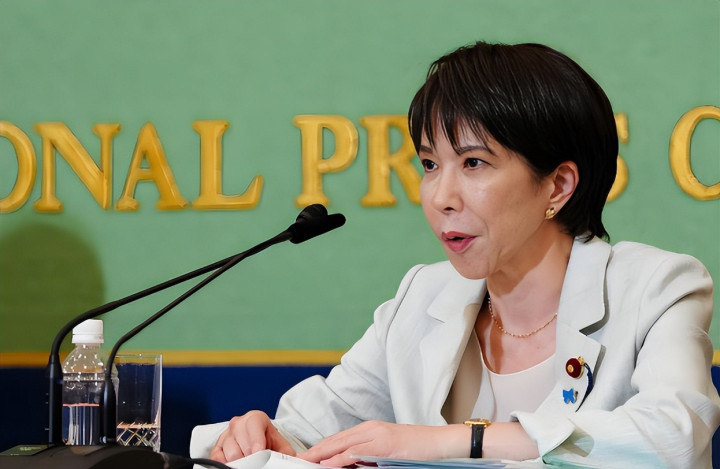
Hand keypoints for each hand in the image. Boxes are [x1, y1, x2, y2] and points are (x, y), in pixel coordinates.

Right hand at [209, 410, 296, 462]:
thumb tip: (298, 462)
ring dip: (240, 462)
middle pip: (241, 443)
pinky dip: (226, 463)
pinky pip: (217, 457)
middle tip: (257, 462)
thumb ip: (288, 452)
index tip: (260, 452)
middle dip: (250, 457)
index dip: (256, 442)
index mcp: (255, 418)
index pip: (253, 426)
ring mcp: (226, 434)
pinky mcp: (217, 445)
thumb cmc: (270, 443)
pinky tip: (236, 464)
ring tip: (250, 462)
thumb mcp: (281, 445)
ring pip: (230, 452)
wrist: (259, 442)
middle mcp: (238, 423)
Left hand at [297, 421, 468, 466]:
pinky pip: (355, 452)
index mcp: (369, 430)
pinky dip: (338, 459)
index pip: (337, 439)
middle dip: (314, 451)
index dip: (319, 448)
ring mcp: (376, 435)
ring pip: (340, 444)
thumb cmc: (418, 450)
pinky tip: (327, 465)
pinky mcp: (384, 444)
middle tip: (297, 460)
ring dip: (321, 455)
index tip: (305, 458)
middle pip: (334, 440)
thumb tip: (350, 465)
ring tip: (305, 463)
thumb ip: (369, 456)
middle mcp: (369, 429)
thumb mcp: (388, 453)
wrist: (442, 443)